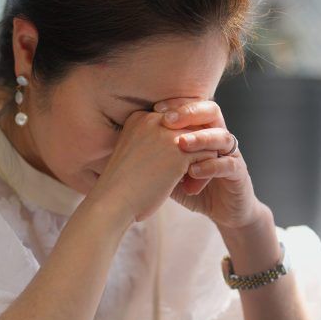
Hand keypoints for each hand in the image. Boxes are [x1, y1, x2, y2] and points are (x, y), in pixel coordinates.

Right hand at [83, 109, 213, 224]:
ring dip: (200, 161)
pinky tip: (190, 188)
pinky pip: (208, 154)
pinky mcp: (179, 151)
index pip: (175, 122)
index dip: (178, 144)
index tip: (169, 166)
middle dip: (193, 151)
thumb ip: (155, 144)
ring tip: (188, 182)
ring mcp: (167, 133)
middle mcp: (153, 119)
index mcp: (140, 117)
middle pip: (190, 127)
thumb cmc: (123, 187)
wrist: (113, 202)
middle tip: (185, 176)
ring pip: (202, 140)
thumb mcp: (136, 154)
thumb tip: (184, 145)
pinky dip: (204, 172)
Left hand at [156, 98, 266, 229]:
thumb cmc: (194, 187)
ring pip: (222, 136)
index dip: (176, 104)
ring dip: (200, 138)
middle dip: (190, 112)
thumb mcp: (170, 170)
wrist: (222, 211)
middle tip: (168, 120)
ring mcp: (232, 154)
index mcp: (204, 131)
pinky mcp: (239, 174)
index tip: (155, 108)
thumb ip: (157, 155)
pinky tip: (192, 171)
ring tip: (180, 144)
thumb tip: (125, 142)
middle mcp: (219, 137)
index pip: (193, 107)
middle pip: (211, 111)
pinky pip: (228, 164)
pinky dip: (210, 166)